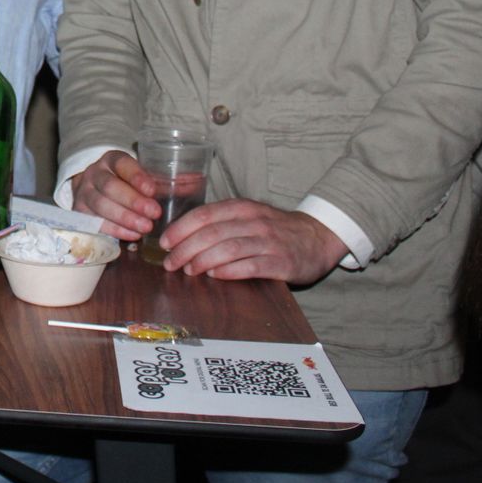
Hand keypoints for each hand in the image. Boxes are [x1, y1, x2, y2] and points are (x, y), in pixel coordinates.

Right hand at [70, 151, 160, 241]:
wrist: (94, 189)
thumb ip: (164, 180)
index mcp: (112, 160)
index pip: (122, 164)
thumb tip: (195, 181)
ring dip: (125, 218)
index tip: (153, 190)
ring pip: (101, 205)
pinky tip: (133, 235)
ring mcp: (85, 193)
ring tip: (146, 227)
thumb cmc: (126, 183)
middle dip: (133, 201)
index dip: (136, 176)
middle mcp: (94, 174)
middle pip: (110, 186)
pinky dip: (116, 230)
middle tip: (154, 213)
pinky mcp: (80, 213)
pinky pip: (96, 222)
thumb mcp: (141, 175)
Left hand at [157, 198, 347, 283]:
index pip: (203, 215)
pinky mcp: (281, 262)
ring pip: (227, 249)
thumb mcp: (248, 216)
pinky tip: (215, 275)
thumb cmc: (275, 229)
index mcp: (241, 207)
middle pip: (211, 233)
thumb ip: (221, 222)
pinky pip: (250, 266)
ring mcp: (268, 241)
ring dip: (202, 261)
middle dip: (184, 249)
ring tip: (188, 271)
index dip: (180, 229)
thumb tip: (182, 237)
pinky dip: (229, 271)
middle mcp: (254, 221)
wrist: (317, 237)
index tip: (164, 243)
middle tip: (170, 263)